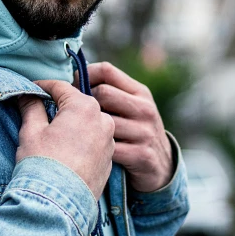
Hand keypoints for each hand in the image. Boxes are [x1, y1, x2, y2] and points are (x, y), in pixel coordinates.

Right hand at [16, 80, 114, 199]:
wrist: (58, 205)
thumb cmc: (42, 164)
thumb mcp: (31, 130)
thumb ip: (31, 107)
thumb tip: (28, 95)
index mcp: (84, 106)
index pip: (61, 87)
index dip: (43, 86)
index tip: (32, 90)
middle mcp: (103, 120)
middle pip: (78, 104)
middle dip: (60, 106)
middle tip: (41, 111)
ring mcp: (109, 141)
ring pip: (88, 123)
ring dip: (73, 124)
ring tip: (55, 135)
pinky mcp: (110, 160)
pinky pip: (94, 142)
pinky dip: (82, 141)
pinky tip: (67, 152)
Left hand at [85, 62, 173, 192]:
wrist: (162, 165)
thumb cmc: (134, 130)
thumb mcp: (131, 106)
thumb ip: (110, 91)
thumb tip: (72, 80)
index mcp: (140, 92)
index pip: (106, 70)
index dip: (84, 76)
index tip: (73, 87)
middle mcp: (144, 109)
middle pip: (102, 93)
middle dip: (84, 101)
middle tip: (73, 112)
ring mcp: (144, 132)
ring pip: (104, 121)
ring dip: (88, 127)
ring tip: (81, 133)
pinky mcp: (141, 155)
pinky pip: (108, 147)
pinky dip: (97, 149)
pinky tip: (93, 151)